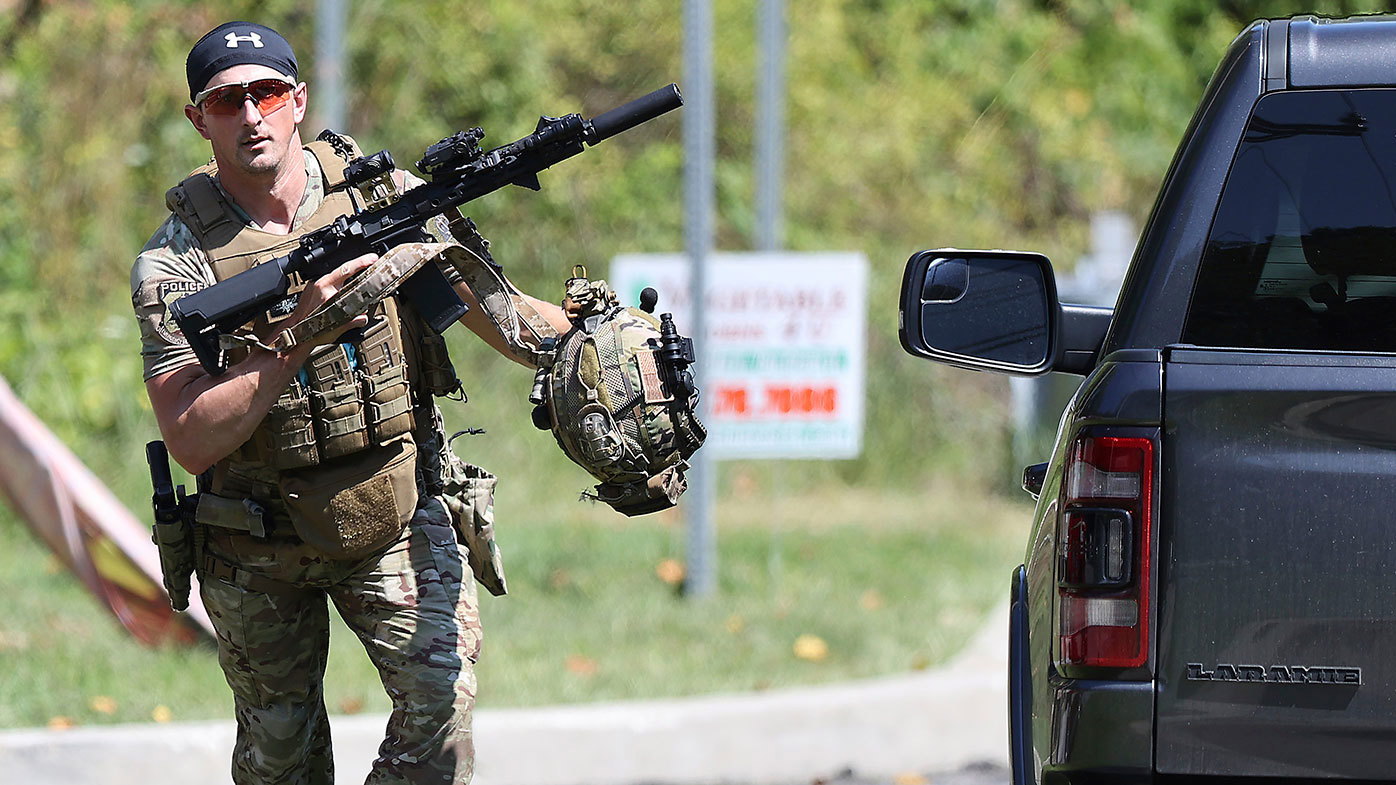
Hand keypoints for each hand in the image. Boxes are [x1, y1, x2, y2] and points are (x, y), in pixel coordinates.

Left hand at [260, 253, 376, 348]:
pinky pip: (328, 282)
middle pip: (342, 270)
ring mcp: (314, 285)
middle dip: (357, 267)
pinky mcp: (311, 289)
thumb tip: (365, 316)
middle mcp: (319, 284)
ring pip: (335, 276)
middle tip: (370, 263)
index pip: (347, 270)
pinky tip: (342, 290)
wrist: (296, 333)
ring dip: (347, 277)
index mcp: (326, 290)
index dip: (362, 263)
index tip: (373, 259)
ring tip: (359, 278)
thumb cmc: (312, 331)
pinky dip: (337, 284)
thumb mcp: (339, 328)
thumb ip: (356, 320)